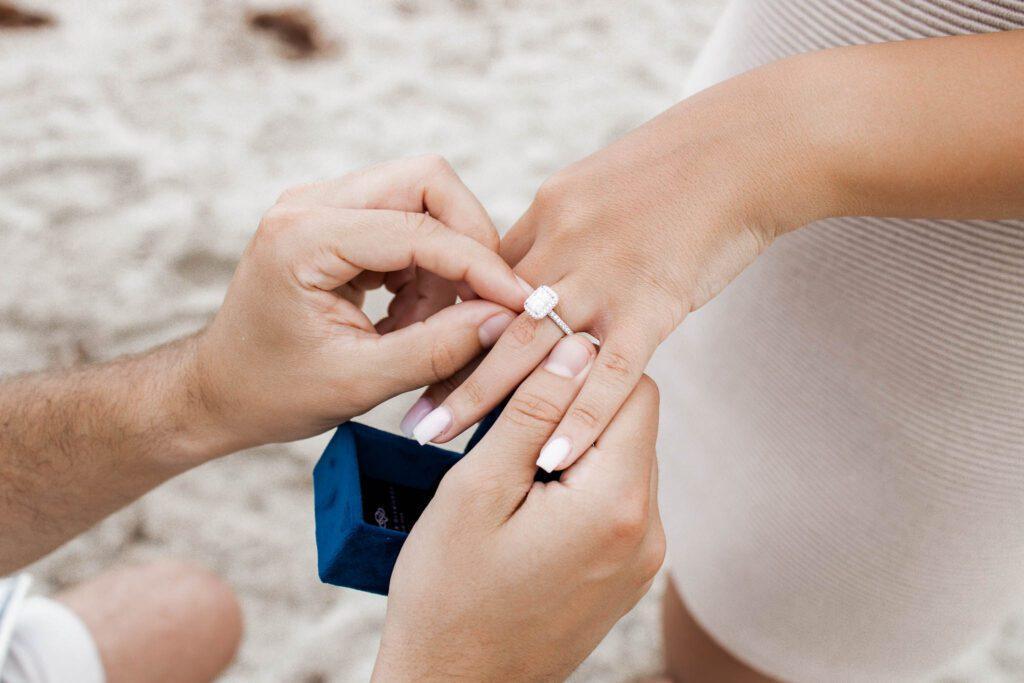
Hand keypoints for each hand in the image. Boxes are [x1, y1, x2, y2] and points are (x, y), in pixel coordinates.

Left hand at [189, 156, 525, 458]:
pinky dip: (426, 266)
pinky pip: (406, 221)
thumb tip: (504, 320)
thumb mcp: (359, 383)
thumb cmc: (273, 392)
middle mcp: (310, 203)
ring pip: (422, 198)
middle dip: (469, 240)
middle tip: (483, 302)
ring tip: (428, 325)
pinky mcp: (335, 220)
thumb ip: (437, 350)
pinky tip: (409, 315)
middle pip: (426, 181)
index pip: (418, 228)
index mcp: (303, 237)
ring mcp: (321, 205)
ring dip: (446, 260)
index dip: (480, 265)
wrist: (219, 389)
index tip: (522, 302)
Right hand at [374, 334, 664, 681]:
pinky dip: (580, 481)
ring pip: (623, 459)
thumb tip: (572, 348)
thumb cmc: (450, 597)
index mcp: (616, 505)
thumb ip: (531, 413)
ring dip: (575, 442)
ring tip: (512, 456)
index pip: (632, 389)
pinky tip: (528, 495)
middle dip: (576, 404)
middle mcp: (647, 532)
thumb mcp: (477, 491)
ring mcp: (642, 559)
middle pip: (632, 424)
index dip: (582, 365)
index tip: (529, 368)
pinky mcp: (627, 576)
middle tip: (509, 410)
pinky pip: (616, 501)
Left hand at [401, 67, 828, 469]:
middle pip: (489, 318)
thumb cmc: (678, 170)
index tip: (417, 359)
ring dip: (481, 400)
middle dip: (444, 370)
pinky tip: (550, 459)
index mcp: (548, 216)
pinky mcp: (653, 305)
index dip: (450, 323)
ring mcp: (605, 278)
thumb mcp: (601, 187)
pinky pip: (610, 372)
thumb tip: (531, 270)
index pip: (482, 278)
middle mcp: (563, 248)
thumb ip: (561, 232)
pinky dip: (580, 418)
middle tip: (407, 417)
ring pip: (531, 348)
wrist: (743, 151)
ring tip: (438, 442)